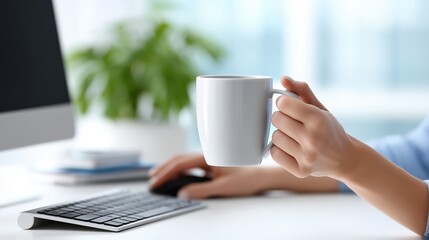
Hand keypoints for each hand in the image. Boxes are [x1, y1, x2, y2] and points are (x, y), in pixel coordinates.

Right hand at [149, 154, 269, 198]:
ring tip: (159, 177)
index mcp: (208, 157)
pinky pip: (191, 165)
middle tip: (152, 180)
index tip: (155, 182)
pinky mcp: (212, 164)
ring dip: (171, 169)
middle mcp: (207, 155)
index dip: (165, 173)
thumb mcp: (224, 187)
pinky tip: (176, 177)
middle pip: (179, 160)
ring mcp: (209, 159)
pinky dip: (180, 170)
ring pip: (185, 161)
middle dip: (164, 169)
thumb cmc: (247, 179)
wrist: (263, 176)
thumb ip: (202, 190)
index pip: (180, 164)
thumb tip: (183, 194)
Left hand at [270, 76, 355, 178]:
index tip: (289, 106)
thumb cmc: (329, 129)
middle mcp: (313, 139)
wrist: (344, 158)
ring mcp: (307, 157)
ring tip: (294, 136)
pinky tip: (291, 148)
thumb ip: (301, 91)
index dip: (284, 102)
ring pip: (274, 137)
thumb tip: (283, 78)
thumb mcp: (319, 108)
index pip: (283, 103)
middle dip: (282, 117)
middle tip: (292, 122)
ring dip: (281, 134)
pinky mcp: (300, 171)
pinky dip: (279, 149)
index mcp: (319, 119)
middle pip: (276, 119)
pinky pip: (274, 153)